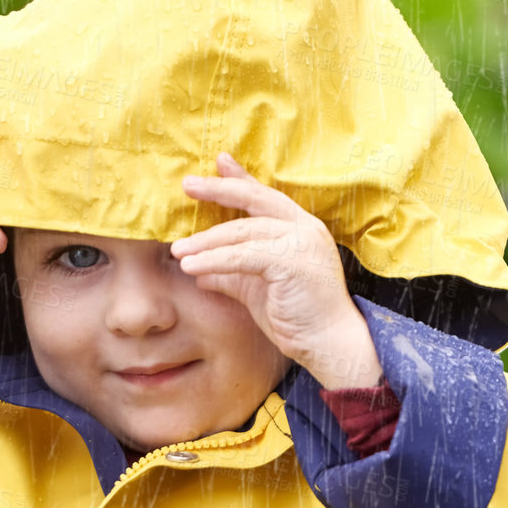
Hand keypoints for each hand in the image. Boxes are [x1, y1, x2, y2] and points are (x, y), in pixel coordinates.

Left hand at [171, 154, 383, 389]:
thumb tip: (198, 271)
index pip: (266, 197)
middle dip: (219, 190)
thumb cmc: (298, 318)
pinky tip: (192, 267)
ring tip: (178, 251)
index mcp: (301, 228)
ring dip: (206, 241)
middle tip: (188, 185)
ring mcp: (301, 242)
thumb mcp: (257, 289)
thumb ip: (231, 274)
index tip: (219, 163)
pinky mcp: (292, 262)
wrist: (330, 344)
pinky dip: (214, 260)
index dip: (240, 179)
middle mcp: (305, 228)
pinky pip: (243, 256)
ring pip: (243, 231)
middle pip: (255, 200)